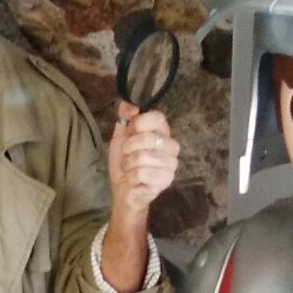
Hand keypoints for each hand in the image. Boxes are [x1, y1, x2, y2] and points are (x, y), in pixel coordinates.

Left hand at [108, 101, 178, 220]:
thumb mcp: (120, 136)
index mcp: (162, 132)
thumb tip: (130, 103)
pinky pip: (141, 174)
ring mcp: (171, 164)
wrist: (123, 190)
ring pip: (142, 157)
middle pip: (147, 138)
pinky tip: (135, 180)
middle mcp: (171, 146)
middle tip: (128, 155)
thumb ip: (124, 116)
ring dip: (128, 164)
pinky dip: (131, 177)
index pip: (157, 117)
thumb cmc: (124, 163)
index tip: (130, 132)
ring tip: (131, 169)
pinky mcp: (166, 180)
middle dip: (128, 148)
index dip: (138, 124)